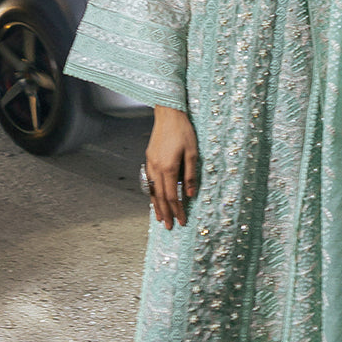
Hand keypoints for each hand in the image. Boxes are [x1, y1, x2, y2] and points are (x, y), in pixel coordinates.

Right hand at [144, 106, 198, 229]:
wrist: (168, 114)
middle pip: (160, 197)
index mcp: (169, 168)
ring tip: (159, 218)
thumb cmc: (184, 131)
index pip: (172, 196)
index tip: (182, 221)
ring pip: (152, 191)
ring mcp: (150, 164)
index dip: (177, 210)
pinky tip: (154, 199)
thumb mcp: (193, 152)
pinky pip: (150, 182)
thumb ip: (191, 174)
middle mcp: (157, 168)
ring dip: (156, 206)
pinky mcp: (149, 159)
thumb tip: (190, 194)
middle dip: (166, 213)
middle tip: (169, 227)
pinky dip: (152, 194)